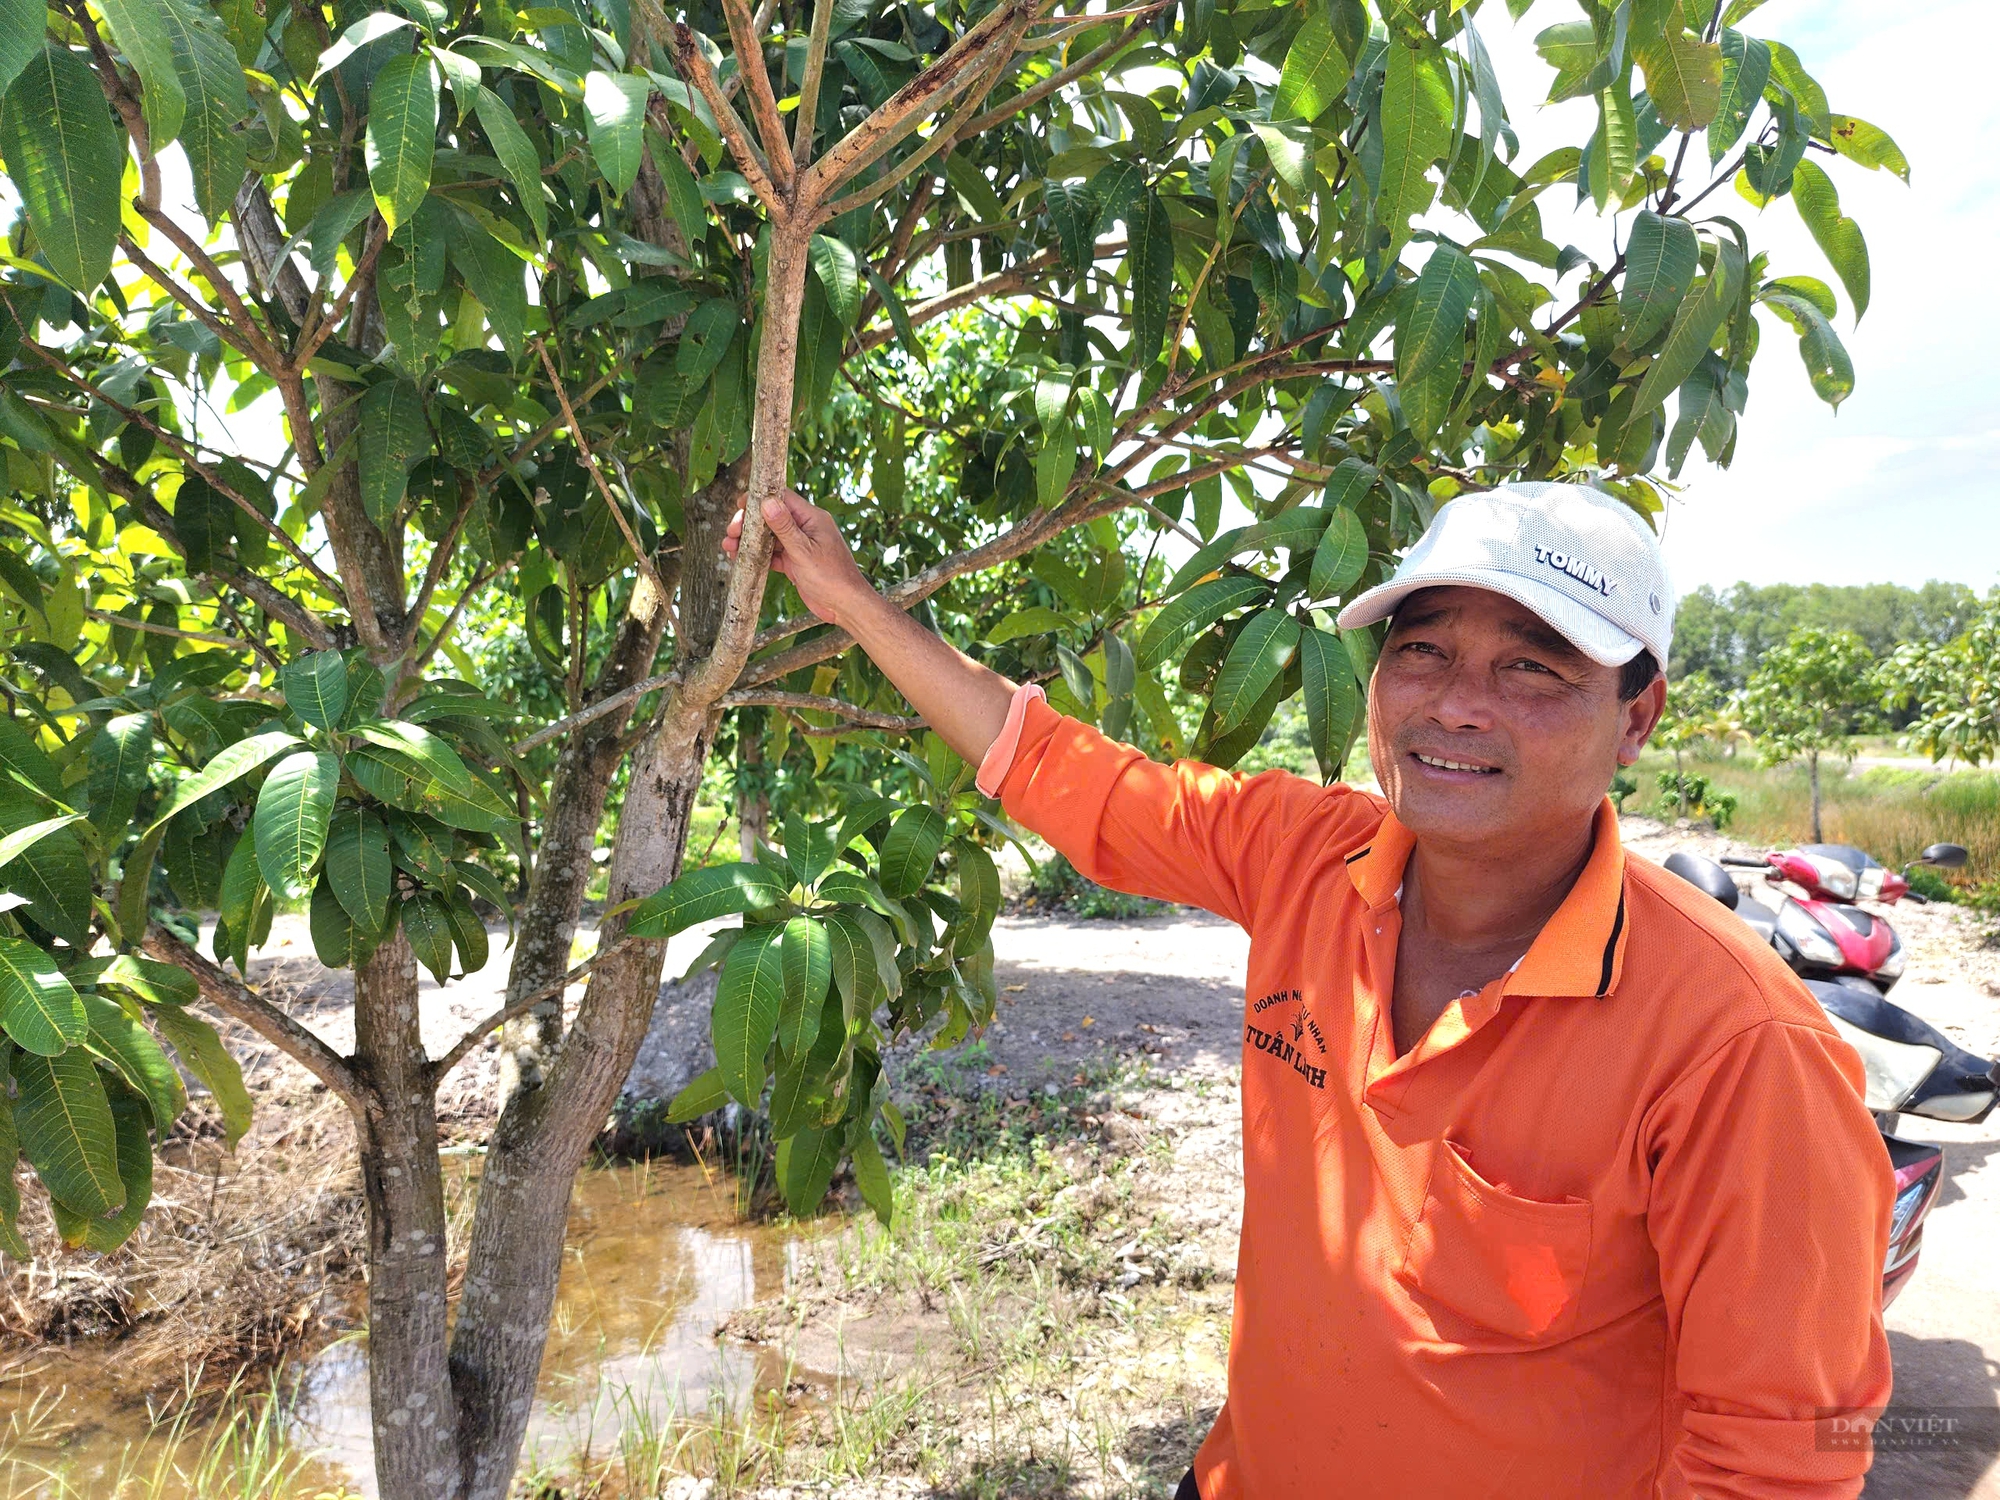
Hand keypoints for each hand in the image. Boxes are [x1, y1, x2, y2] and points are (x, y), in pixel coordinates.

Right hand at [723, 489, 871, 627]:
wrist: (846, 606)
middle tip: (731, 532)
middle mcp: (805, 529)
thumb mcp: (804, 551)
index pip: (782, 499)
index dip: (759, 499)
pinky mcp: (795, 562)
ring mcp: (800, 545)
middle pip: (771, 517)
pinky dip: (757, 556)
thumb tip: (767, 502)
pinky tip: (740, 558)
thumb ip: (785, 527)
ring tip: (728, 546)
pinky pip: (772, 554)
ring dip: (749, 540)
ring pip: (769, 537)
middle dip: (749, 523)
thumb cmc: (832, 577)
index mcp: (812, 518)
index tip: (739, 504)